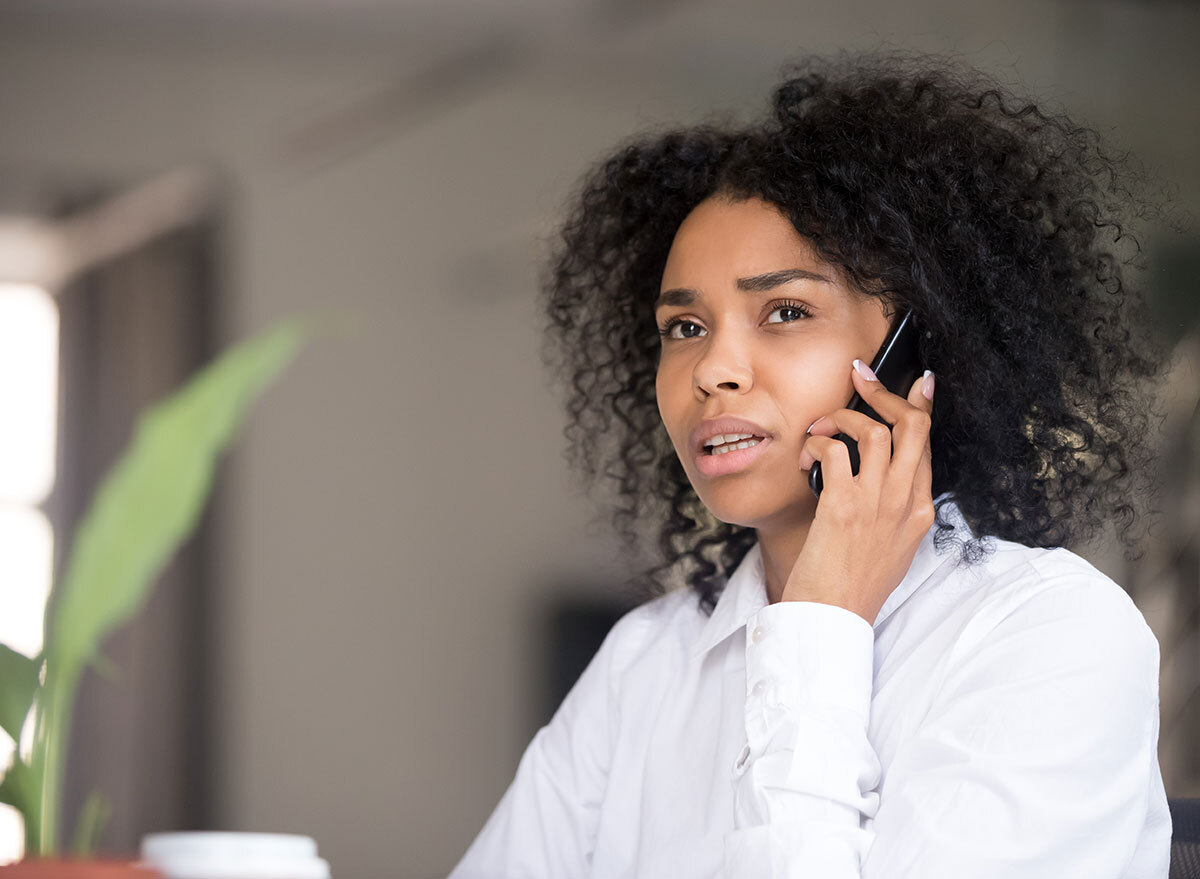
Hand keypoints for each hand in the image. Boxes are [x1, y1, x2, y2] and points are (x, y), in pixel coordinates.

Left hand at [786, 360, 935, 624]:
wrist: (833, 619)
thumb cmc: (851, 586)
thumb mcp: (889, 548)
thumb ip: (890, 511)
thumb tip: (874, 477)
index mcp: (920, 513)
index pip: (928, 448)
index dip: (920, 409)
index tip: (916, 384)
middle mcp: (906, 504)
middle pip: (914, 428)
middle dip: (887, 394)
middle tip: (862, 378)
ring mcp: (878, 504)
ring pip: (876, 431)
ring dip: (844, 417)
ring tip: (821, 427)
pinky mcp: (844, 507)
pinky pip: (834, 451)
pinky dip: (816, 443)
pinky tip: (804, 457)